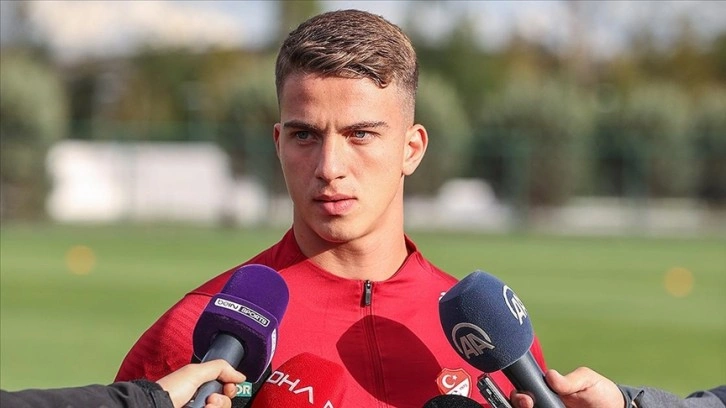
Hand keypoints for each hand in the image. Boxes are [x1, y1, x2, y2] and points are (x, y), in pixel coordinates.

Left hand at [156, 359, 245, 407]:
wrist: (155, 406)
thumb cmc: (169, 390)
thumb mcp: (195, 372)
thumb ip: (219, 368)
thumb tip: (240, 375)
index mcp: (202, 385)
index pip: (227, 388)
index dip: (230, 388)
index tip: (227, 387)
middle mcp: (202, 399)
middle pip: (226, 402)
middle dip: (222, 400)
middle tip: (210, 398)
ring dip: (216, 407)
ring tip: (204, 407)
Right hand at [509, 367, 623, 407]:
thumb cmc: (601, 393)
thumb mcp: (586, 380)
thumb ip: (569, 380)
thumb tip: (550, 375)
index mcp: (548, 392)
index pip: (526, 392)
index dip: (521, 395)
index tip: (526, 397)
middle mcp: (547, 405)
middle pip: (524, 406)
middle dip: (521, 404)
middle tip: (528, 404)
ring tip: (534, 407)